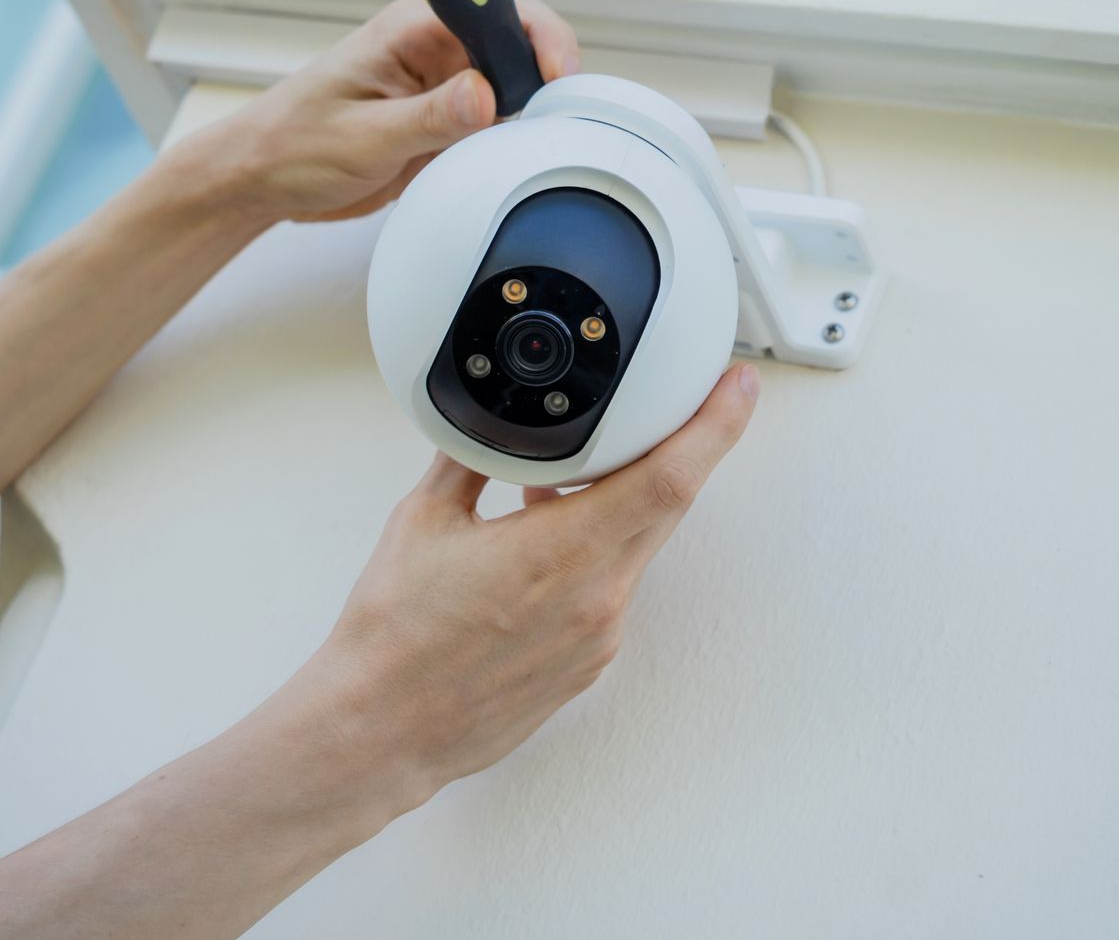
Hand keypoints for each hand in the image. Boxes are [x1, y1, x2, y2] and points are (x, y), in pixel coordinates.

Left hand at [192, 0, 579, 223]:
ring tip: (530, 142)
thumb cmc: (293, 145)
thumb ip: (428, 116)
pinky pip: (495, 119)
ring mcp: (442, 84)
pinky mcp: (443, 119)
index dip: (535, 31)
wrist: (261, 180)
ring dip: (529, 108)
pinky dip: (509, 138)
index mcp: (411, 29)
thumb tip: (486, 94)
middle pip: (516, 39)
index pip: (492, 2)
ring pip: (513, 81)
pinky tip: (505, 159)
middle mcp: (433, 48)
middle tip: (552, 117)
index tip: (557, 70)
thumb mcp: (363, 137)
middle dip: (544, 72)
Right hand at [285, 363, 760, 803]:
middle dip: (676, 453)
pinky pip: (609, 592)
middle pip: (667, 508)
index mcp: (562, 554)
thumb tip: (488, 423)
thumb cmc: (394, 637)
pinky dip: (592, 557)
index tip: (738, 389)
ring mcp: (597, 640)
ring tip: (560, 489)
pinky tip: (542, 548)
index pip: (669, 479)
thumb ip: (469, 459)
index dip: (714, 427)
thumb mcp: (424, 519)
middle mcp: (596, 600)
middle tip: (674, 409)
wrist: (379, 728)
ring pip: (634, 550)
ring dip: (617, 508)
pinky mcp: (587, 666)